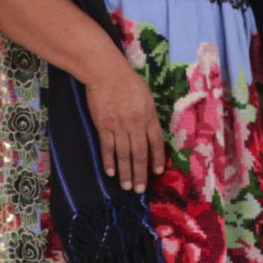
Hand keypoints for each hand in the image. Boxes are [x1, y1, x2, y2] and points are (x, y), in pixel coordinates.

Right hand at [84, 58, 166, 190]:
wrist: (106, 73)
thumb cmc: (128, 81)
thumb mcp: (147, 97)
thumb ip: (149, 116)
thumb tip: (150, 133)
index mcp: (149, 116)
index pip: (156, 143)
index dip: (157, 159)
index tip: (158, 172)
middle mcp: (135, 124)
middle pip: (140, 154)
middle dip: (140, 174)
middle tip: (140, 189)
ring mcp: (119, 126)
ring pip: (124, 155)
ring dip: (125, 173)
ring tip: (126, 187)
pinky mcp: (103, 126)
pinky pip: (107, 147)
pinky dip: (109, 161)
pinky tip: (111, 172)